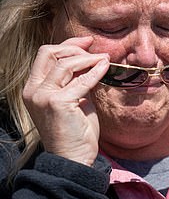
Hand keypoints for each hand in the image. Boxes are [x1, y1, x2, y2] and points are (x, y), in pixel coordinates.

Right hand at [23, 37, 109, 165]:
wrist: (74, 157)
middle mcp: (33, 90)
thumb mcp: (76, 99)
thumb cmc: (77, 131)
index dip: (68, 44)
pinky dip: (95, 71)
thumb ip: (77, 80)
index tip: (88, 42)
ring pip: (65, 64)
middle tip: (95, 49)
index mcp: (33, 88)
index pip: (46, 55)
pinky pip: (81, 81)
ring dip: (88, 58)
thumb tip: (91, 60)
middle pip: (49, 53)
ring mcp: (43, 96)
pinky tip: (105, 67)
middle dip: (74, 47)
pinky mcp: (57, 103)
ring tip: (104, 58)